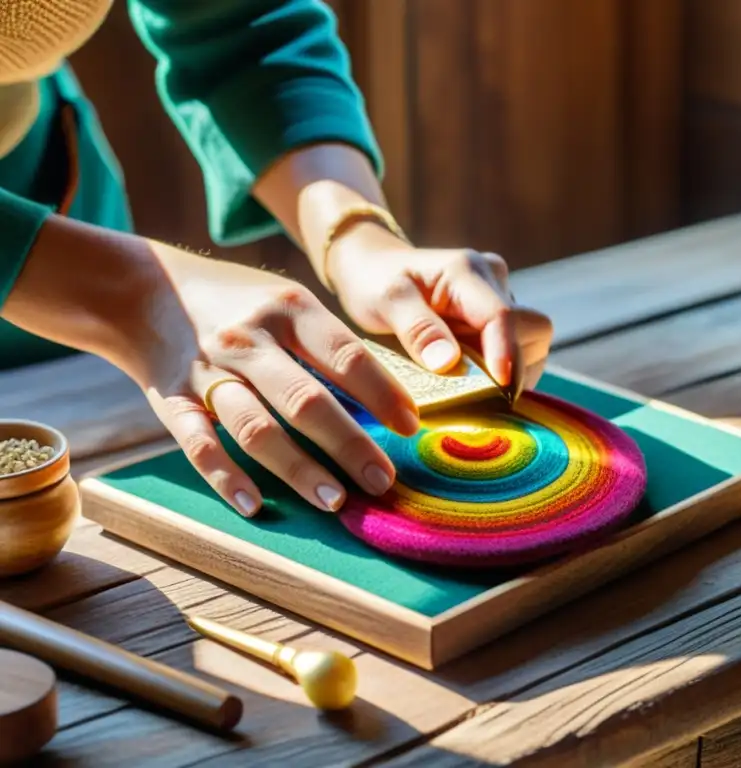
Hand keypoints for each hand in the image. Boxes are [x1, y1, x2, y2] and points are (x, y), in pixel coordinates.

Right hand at [119, 243, 420, 517]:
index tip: (411, 428)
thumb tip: (395, 397)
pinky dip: (226, 478)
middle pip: (305, 399)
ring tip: (335, 501)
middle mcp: (249, 340)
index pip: (345, 355)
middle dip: (349, 444)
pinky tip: (256, 507)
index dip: (382, 393)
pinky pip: (198, 445)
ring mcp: (207, 371)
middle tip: (383, 481)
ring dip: (297, 469)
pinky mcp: (170, 401)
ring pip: (255, 428)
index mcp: (288, 309)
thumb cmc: (242, 305)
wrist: (145, 291)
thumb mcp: (290, 304)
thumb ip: (333, 345)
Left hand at [326, 223, 552, 390]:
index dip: (506, 354)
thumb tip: (448, 363)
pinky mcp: (499, 317)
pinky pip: (519, 350)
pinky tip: (472, 376)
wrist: (376, 267)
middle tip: (476, 389)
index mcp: (466, 271)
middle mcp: (493, 280)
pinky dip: (502, 371)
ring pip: (533, 343)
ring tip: (470, 380)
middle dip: (512, 364)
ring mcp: (501, 298)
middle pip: (532, 330)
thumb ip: (417, 329)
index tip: (501, 389)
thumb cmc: (376, 281)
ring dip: (510, 370)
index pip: (502, 315)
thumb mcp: (386, 301)